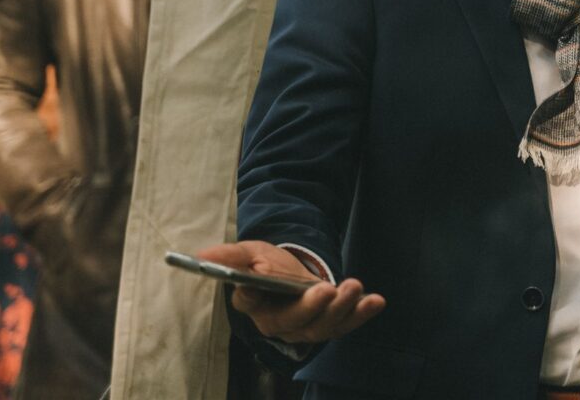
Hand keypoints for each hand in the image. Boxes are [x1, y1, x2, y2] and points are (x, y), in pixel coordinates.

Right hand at [199, 241, 384, 343]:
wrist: (290, 272)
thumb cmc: (265, 265)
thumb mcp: (248, 253)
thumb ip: (230, 257)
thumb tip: (202, 257)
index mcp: (255, 306)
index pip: (251, 303)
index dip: (253, 297)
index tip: (254, 287)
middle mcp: (280, 323)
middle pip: (295, 320)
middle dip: (313, 307)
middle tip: (327, 289)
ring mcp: (307, 326)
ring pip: (324, 326)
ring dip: (342, 309)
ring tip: (354, 287)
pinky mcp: (330, 323)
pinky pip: (346, 324)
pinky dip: (362, 314)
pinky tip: (376, 301)